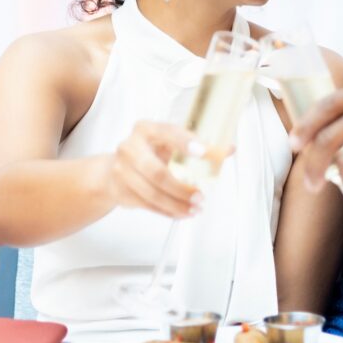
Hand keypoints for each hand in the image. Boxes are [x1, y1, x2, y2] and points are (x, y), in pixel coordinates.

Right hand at [105, 121, 226, 217]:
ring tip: (195, 208)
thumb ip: (199, 145)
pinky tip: (182, 213)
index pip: (167, 132)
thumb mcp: (169, 143)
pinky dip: (168, 211)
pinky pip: (148, 205)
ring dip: (176, 204)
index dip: (185, 142)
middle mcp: (130, 147)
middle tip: (200, 196)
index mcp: (146, 129)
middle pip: (157, 172)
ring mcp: (122, 170)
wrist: (113, 169)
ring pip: (152, 193)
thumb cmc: (148, 152)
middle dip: (181, 188)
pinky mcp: (121, 191)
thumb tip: (228, 149)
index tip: (203, 152)